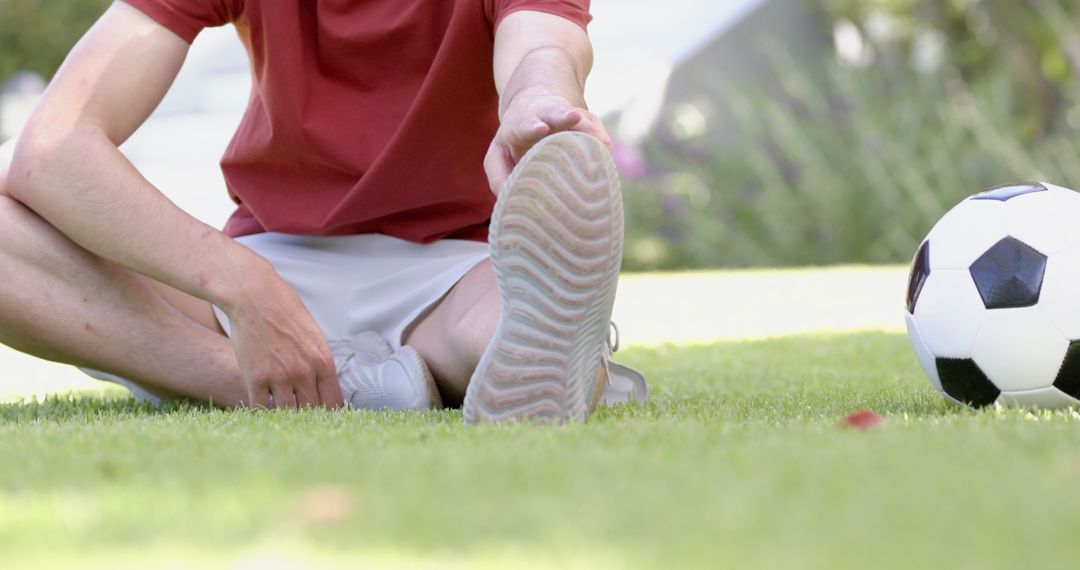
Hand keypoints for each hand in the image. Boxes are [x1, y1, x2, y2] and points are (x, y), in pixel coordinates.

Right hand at [223, 268, 342, 409]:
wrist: (254, 297)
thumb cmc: (285, 311)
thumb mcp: (314, 335)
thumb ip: (318, 361)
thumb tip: (323, 384)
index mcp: (323, 361)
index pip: (334, 402)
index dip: (330, 415)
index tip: (326, 420)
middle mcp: (304, 372)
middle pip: (312, 411)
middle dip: (309, 419)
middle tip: (304, 424)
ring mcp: (280, 377)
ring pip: (287, 413)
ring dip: (286, 417)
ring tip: (283, 420)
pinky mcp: (256, 378)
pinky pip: (260, 408)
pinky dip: (262, 413)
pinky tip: (262, 413)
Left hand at [484, 94, 611, 193]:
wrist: (536, 107)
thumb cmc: (514, 142)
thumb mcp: (498, 154)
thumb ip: (498, 176)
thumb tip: (510, 200)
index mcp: (522, 125)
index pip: (525, 124)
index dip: (532, 126)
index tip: (541, 128)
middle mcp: (547, 117)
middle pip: (555, 113)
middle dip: (563, 116)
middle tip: (573, 116)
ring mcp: (570, 119)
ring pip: (582, 121)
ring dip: (591, 130)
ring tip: (602, 143)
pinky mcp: (588, 124)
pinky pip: (597, 134)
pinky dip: (601, 145)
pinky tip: (604, 155)